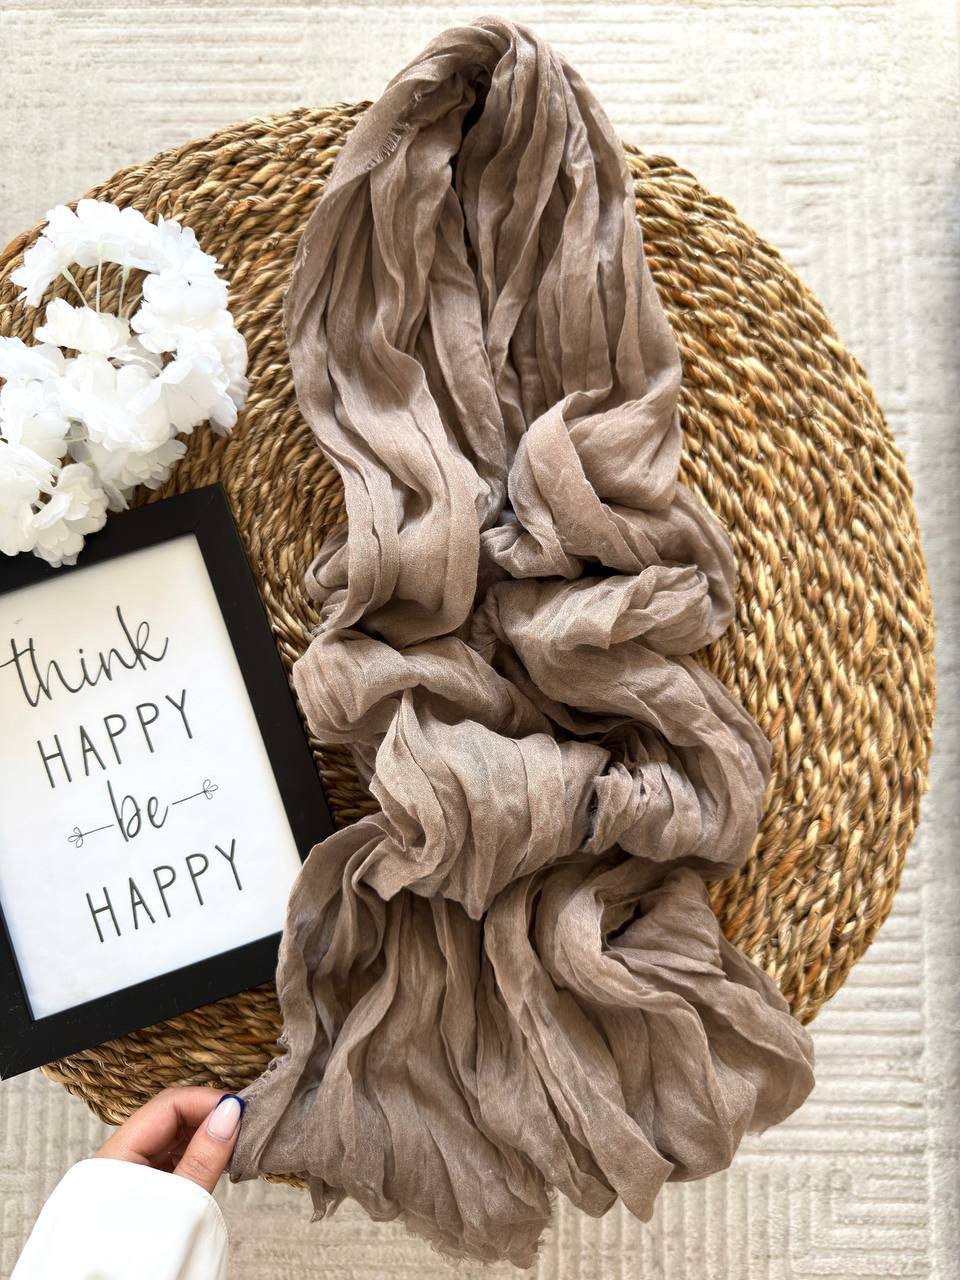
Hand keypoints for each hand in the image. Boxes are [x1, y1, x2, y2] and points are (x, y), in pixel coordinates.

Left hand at [94, 1086, 243, 1193]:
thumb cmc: (136, 1257)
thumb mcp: (176, 1205)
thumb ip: (203, 1158)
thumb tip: (232, 1111)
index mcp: (117, 1156)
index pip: (167, 1105)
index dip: (206, 1101)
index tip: (241, 1110)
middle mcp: (121, 1158)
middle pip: (170, 1117)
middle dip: (209, 1116)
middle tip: (245, 1123)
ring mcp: (132, 1175)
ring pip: (173, 1138)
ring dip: (206, 1135)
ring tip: (237, 1140)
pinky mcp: (144, 1192)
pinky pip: (174, 1159)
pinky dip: (199, 1154)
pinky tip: (220, 1158)